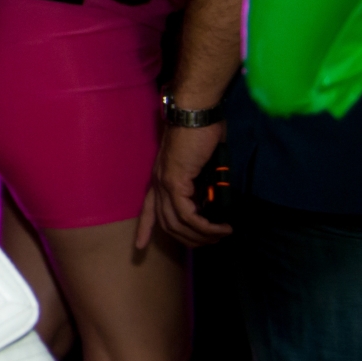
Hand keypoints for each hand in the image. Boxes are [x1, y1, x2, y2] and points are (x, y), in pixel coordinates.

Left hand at [140, 121, 229, 248]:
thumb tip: (213, 199)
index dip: (144, 229)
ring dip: (202, 235)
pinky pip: (187, 214)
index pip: (147, 209)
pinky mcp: (175, 181)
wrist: (196, 113)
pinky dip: (204, 226)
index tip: (140, 247)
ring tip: (222, 234)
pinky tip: (219, 227)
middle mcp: (158, 183)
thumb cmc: (202, 132)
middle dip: (190, 239)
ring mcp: (165, 182)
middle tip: (213, 241)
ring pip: (177, 223)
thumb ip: (202, 182)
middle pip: (166, 224)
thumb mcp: (203, 164)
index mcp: (161, 178)